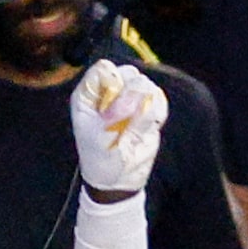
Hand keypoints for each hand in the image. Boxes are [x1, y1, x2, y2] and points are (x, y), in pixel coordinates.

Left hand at [71, 60, 167, 196]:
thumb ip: (116, 110)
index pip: (104, 70)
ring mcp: (129, 97)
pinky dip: (155, 114)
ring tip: (131, 130)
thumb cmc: (99, 157)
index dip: (111, 86)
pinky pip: (158, 98)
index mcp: (89, 95)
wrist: (117, 179)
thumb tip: (136, 92)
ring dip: (142, 108)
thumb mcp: (99, 135)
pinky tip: (144, 129)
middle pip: (129, 73)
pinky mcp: (147, 107)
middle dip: (129, 97)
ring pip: (145, 84)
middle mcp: (109, 91)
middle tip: (122, 121)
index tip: (108, 111)